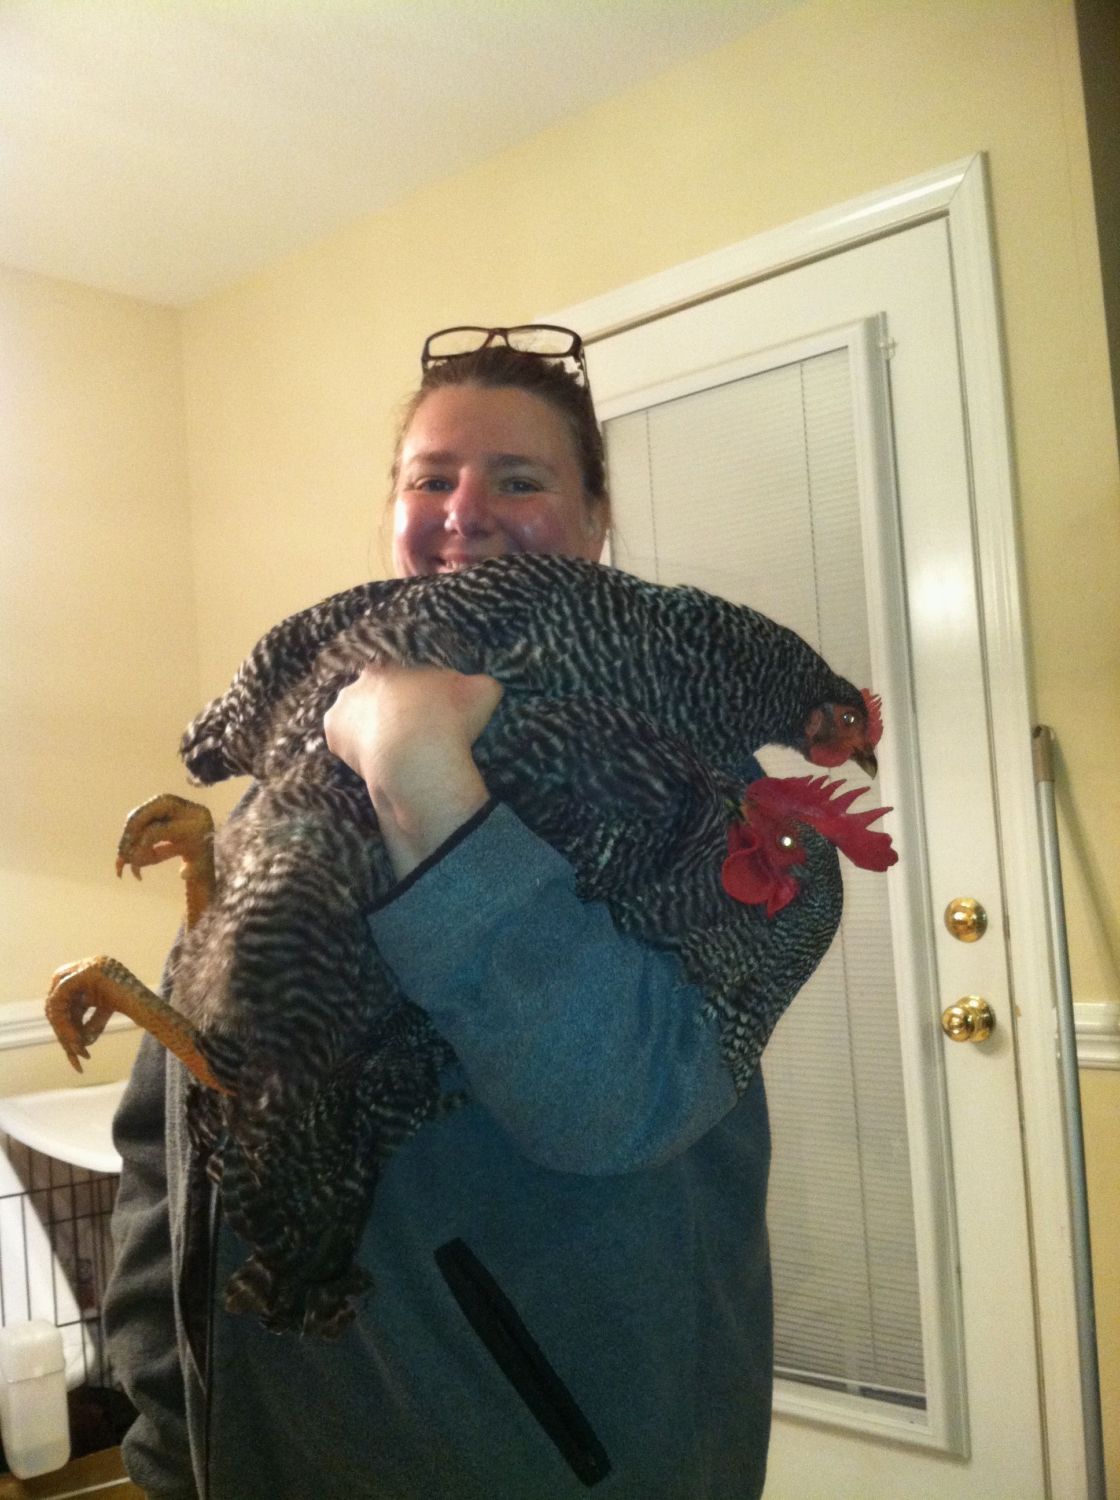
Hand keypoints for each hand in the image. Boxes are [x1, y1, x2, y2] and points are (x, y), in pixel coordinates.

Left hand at [324, 665, 502, 876]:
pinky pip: (345, 743)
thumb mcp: (482, 692)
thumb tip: (487, 686)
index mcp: (391, 666)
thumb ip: (482, 685)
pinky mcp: (334, 736)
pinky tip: (377, 763)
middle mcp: (360, 682)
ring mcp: (343, 708)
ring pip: (355, 718)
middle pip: (373, 696)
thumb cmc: (449, 719)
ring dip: (369, 731)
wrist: (416, 755)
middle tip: (409, 732)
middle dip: (387, 712)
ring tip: (392, 751)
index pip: (399, 678)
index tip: (426, 713)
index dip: (413, 697)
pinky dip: (358, 752)